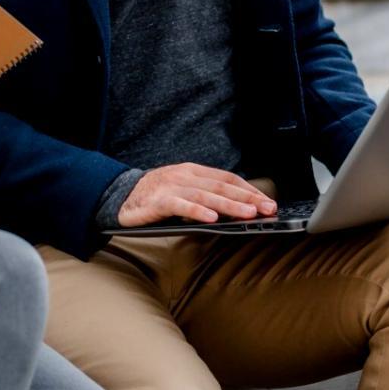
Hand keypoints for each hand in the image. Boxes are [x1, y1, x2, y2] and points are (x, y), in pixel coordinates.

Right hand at [117, 164, 277, 226]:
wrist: (120, 196)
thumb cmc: (155, 195)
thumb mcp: (183, 190)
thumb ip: (205, 195)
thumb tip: (238, 208)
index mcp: (193, 171)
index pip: (227, 178)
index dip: (249, 189)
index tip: (268, 202)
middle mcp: (184, 175)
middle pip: (221, 186)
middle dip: (246, 198)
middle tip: (267, 208)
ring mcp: (171, 186)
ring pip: (205, 196)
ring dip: (229, 205)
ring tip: (248, 214)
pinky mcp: (158, 201)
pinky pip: (181, 206)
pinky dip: (197, 211)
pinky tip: (212, 218)